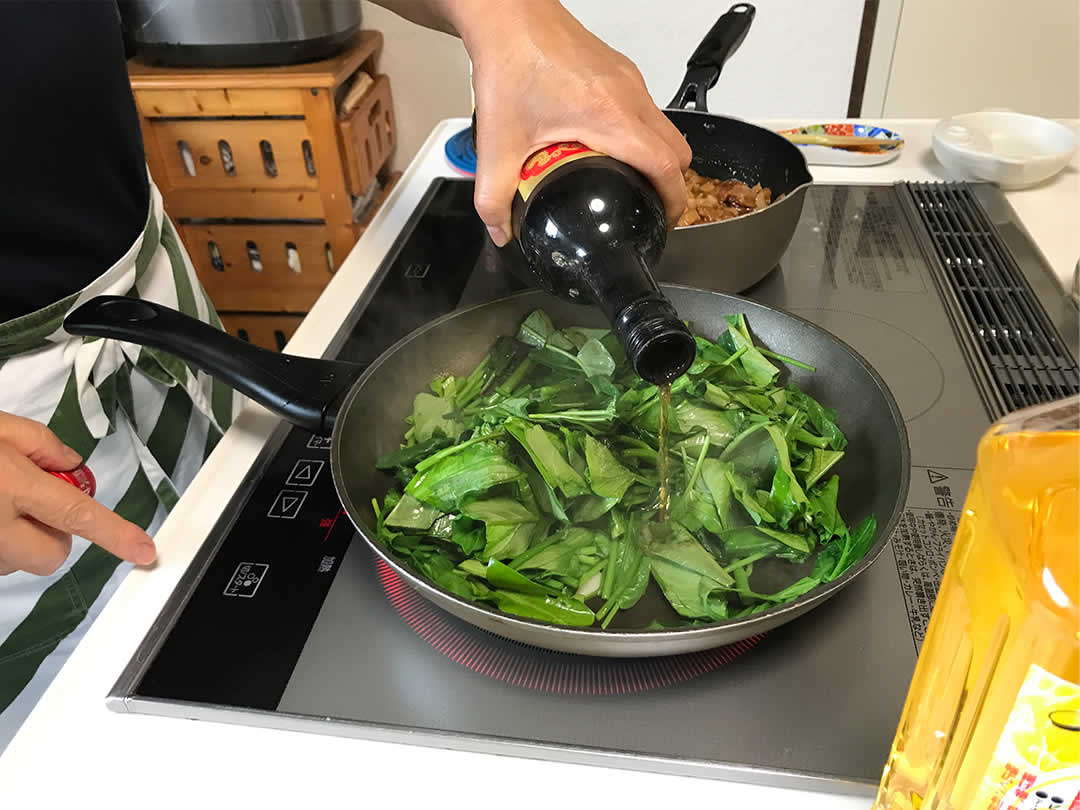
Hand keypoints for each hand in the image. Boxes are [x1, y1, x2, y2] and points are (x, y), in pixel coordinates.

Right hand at [0, 412, 155, 575]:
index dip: (115, 534)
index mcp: (11, 485)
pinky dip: (1, 542)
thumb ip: (42, 444)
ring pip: (21, 561)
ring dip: (21, 538)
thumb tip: (70, 466)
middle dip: (56, 534)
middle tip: (34, 501)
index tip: (143, 550)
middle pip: (51, 555)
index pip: (77, 514)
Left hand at [458, 0, 691, 242]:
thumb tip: (502, 230)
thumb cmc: (510, 63)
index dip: (674, 201)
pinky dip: (639, 132)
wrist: (508, 17)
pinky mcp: (621, 70)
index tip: (665, 220)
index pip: (667, 166)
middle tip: (650, 204)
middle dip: (672, 183)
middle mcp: (629, 96)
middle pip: (679, 150)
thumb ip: (494, 196)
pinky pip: (646, 108)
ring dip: (655, 156)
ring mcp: (629, 80)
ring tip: (626, 178)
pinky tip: (606, 144)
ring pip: (665, 127)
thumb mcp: (498, 143)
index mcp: (610, 117)